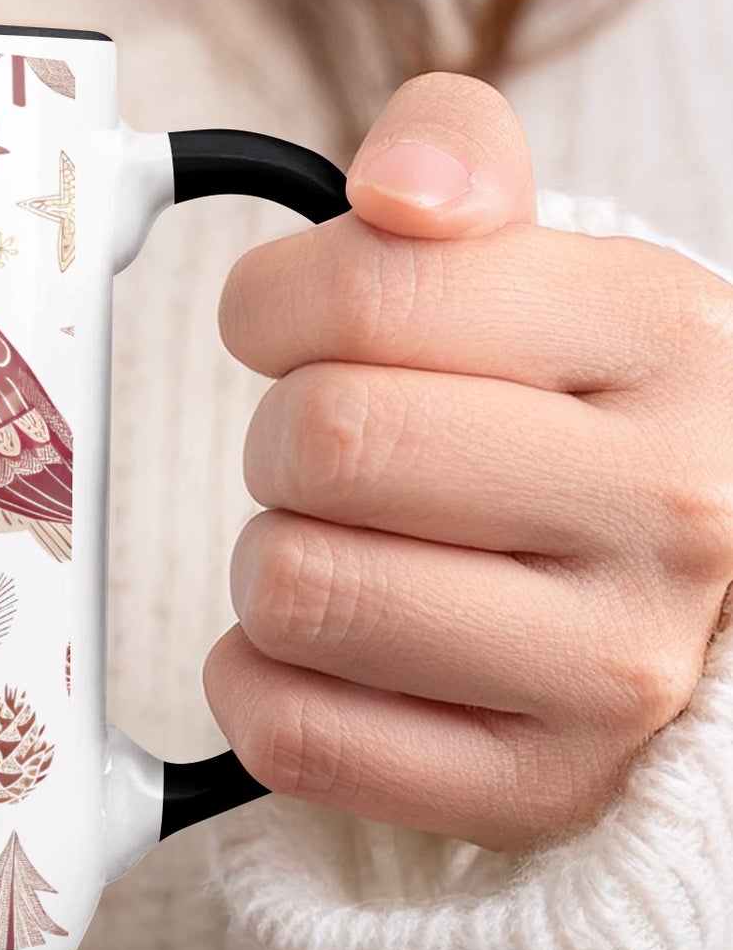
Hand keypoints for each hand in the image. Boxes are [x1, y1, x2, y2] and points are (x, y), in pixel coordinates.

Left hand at [209, 73, 732, 852]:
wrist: (696, 592)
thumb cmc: (581, 416)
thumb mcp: (551, 262)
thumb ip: (456, 161)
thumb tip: (395, 189)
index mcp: (664, 337)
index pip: (365, 294)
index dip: (272, 306)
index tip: (290, 328)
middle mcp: (669, 508)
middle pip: (320, 444)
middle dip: (281, 438)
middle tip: (331, 455)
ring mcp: (610, 669)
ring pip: (296, 591)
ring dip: (272, 562)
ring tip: (345, 549)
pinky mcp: (534, 788)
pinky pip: (295, 734)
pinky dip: (259, 683)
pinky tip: (321, 651)